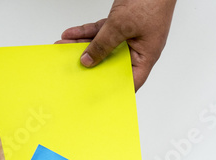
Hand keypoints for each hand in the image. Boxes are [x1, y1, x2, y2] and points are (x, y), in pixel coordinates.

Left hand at [57, 0, 176, 90]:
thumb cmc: (151, 2)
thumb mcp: (121, 26)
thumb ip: (103, 43)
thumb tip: (89, 59)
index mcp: (146, 56)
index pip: (130, 80)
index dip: (114, 89)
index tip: (95, 94)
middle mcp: (137, 49)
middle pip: (110, 62)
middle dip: (90, 64)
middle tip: (72, 69)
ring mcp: (128, 36)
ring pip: (102, 45)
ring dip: (82, 46)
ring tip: (64, 48)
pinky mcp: (121, 23)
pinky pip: (100, 31)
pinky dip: (86, 32)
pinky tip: (71, 34)